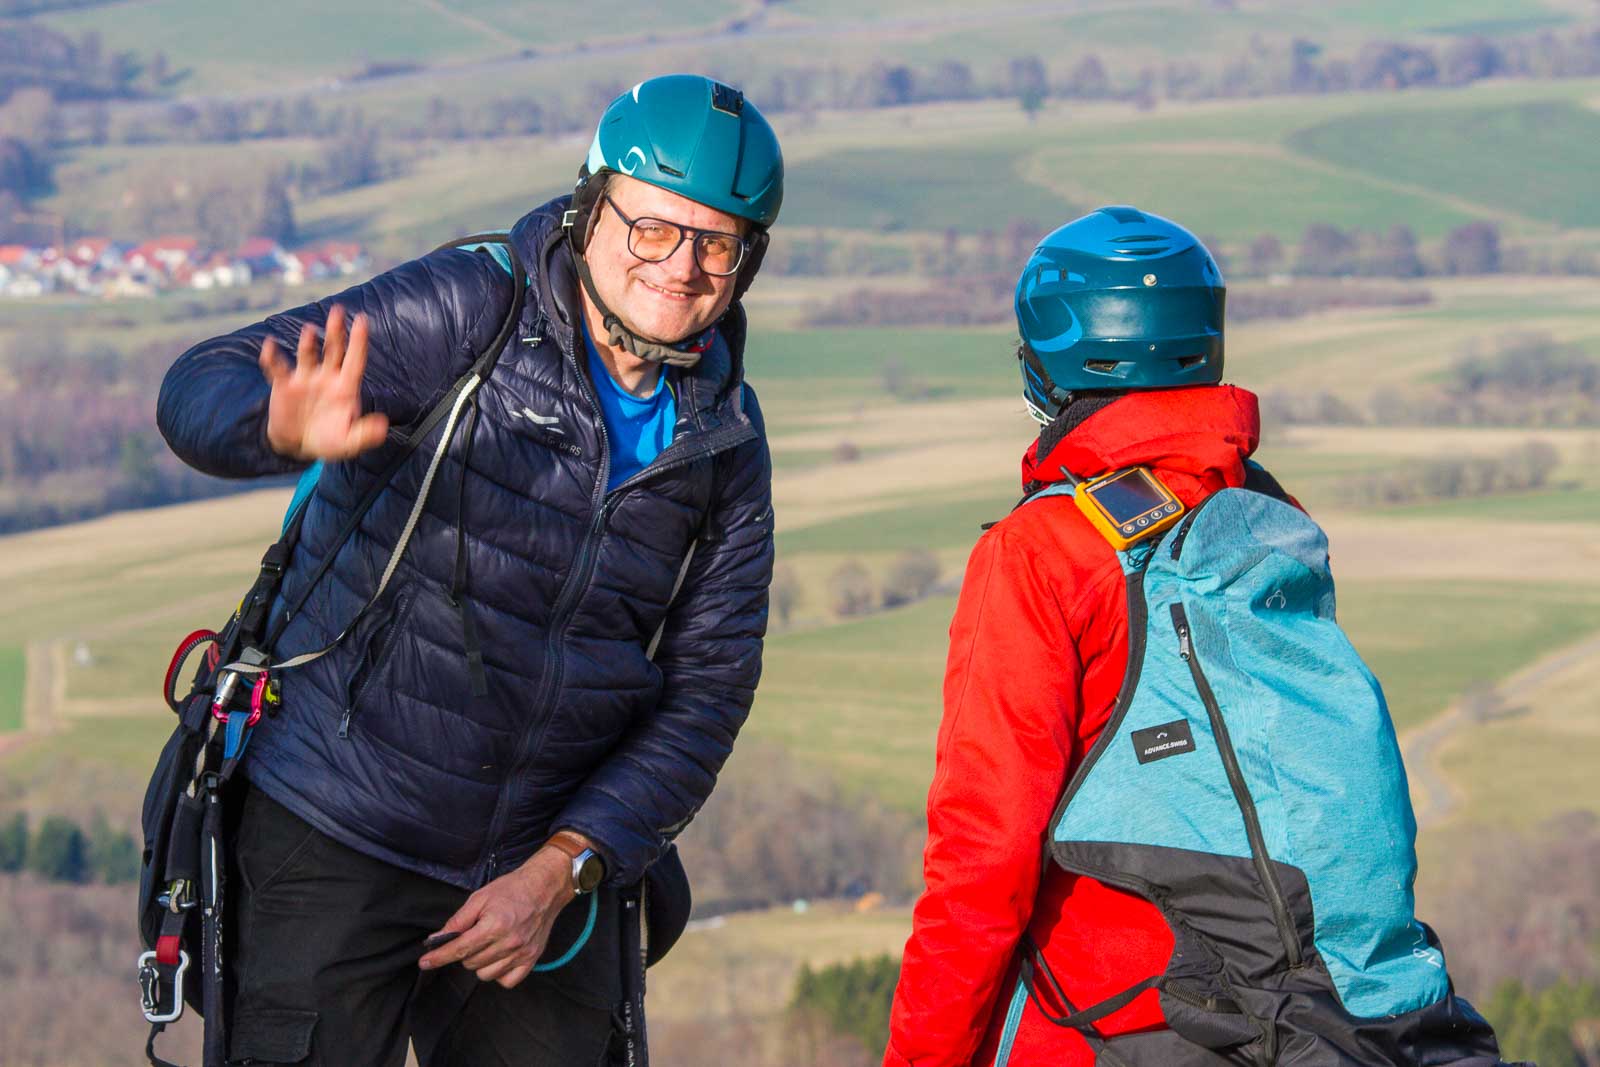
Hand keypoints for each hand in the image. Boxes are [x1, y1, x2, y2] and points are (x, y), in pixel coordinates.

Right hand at [258, 304, 389, 460]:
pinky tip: (269, 345)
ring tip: (310, 330)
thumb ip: (365, 434)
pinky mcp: (284, 386)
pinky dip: (272, 357)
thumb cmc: (329, 441)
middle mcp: (326, 377)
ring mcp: (304, 379)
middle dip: (336, 331)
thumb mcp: (349, 442)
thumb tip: (383, 425)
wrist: (298, 446)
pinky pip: (277, 368)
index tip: (362, 319)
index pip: (355, 360)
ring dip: (308, 343)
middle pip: (333, 349)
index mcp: (345, 387)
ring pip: (307, 355)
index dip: (359, 341)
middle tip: (338, 310)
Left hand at [418, 846, 575, 988]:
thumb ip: (458, 920)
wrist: (545, 888)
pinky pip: (507, 981)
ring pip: (486, 974)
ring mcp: (521, 953)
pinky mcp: (532, 959)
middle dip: (465, 951)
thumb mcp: (480, 897)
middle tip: (473, 935)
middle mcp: (508, 943)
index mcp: (493, 925)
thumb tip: (437, 938)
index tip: (425, 962)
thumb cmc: (511, 889)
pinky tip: (499, 958)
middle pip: (470, 962)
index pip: (459, 949)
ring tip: (488, 945)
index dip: (438, 957)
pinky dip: (499, 973)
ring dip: (480, 963)